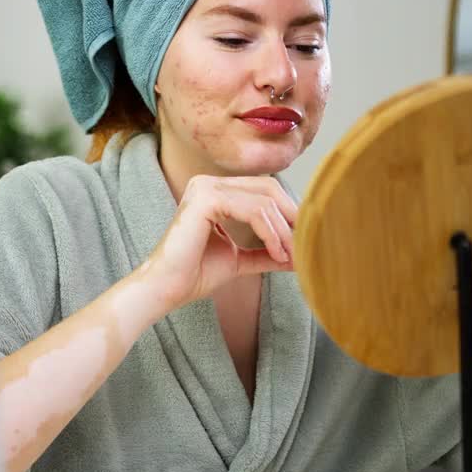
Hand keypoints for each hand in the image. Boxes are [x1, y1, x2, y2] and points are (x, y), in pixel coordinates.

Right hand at [134, 175, 297, 312]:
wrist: (167, 289)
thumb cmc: (195, 274)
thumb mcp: (240, 259)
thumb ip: (266, 252)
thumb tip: (301, 254)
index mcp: (214, 191)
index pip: (264, 191)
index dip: (288, 213)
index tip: (303, 242)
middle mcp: (208, 183)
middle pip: (268, 188)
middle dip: (291, 217)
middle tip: (304, 245)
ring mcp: (206, 187)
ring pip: (264, 201)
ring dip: (283, 231)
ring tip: (288, 256)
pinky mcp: (206, 199)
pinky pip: (253, 210)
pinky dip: (271, 232)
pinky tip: (276, 253)